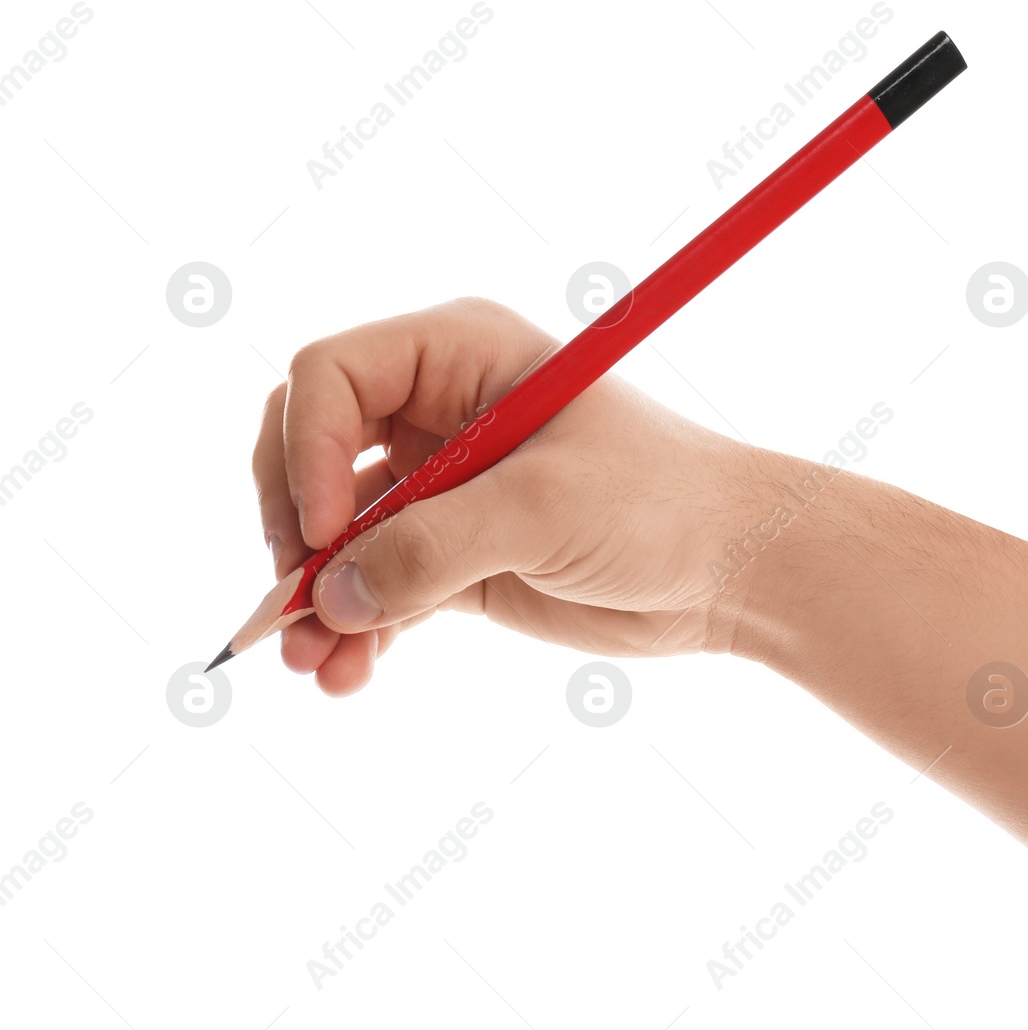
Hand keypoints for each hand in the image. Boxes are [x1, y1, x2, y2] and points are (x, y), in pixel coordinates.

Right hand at [253, 298, 774, 694]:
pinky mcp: (454, 554)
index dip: (306, 453)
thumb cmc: (660, 502)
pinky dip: (355, 629)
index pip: (331, 379)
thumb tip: (330, 600)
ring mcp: (440, 486)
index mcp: (459, 353)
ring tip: (310, 665)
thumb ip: (432, 548)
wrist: (730, 568)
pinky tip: (349, 676)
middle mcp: (436, 410)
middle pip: (309, 451)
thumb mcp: (544, 511)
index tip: (321, 535)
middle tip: (294, 603)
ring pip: (334, 534)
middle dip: (293, 531)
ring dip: (314, 599)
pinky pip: (375, 586)